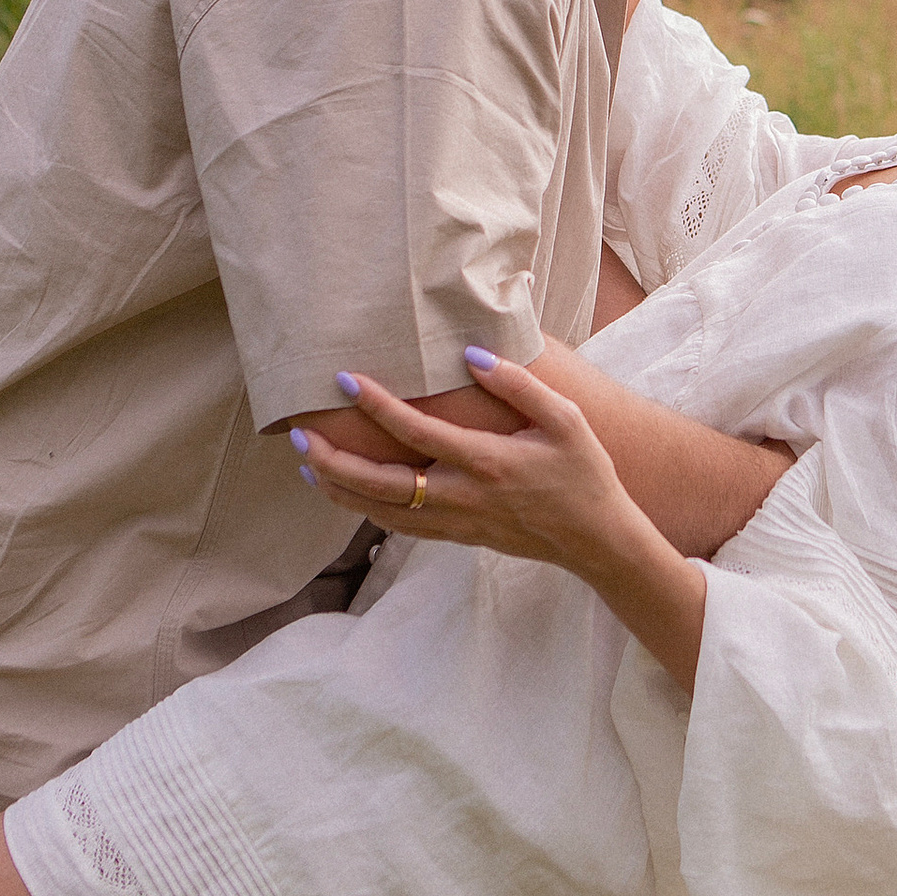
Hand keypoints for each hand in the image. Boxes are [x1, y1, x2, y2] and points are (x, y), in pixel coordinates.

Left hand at [291, 352, 639, 578]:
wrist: (597, 540)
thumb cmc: (584, 473)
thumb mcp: (565, 420)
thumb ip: (518, 385)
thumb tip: (470, 355)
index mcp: (487, 462)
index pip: (417, 432)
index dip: (377, 405)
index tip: (346, 380)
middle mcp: (463, 496)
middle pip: (380, 483)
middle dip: (333, 461)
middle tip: (299, 437)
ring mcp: (457, 521)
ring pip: (381, 512)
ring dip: (340, 489)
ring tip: (307, 465)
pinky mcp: (457, 537)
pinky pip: (400, 528)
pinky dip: (365, 510)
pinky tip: (346, 495)